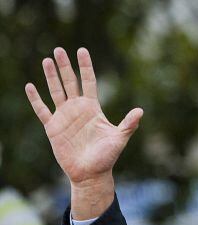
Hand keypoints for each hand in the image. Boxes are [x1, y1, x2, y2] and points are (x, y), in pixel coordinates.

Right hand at [25, 47, 142, 185]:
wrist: (91, 174)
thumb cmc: (107, 157)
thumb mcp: (119, 139)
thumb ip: (128, 124)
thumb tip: (140, 111)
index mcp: (93, 108)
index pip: (89, 82)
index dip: (86, 67)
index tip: (82, 51)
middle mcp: (78, 109)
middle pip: (70, 82)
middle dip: (65, 66)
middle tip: (59, 49)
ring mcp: (64, 117)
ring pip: (56, 91)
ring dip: (51, 76)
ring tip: (46, 60)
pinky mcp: (53, 128)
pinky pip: (42, 110)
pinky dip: (36, 99)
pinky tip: (30, 86)